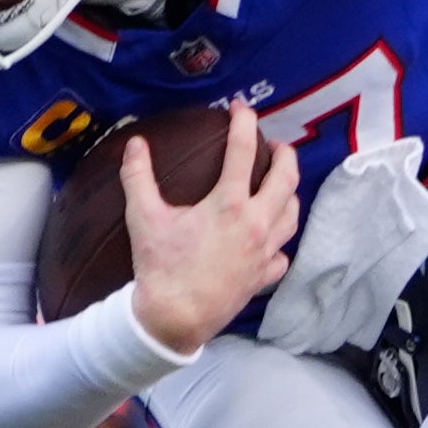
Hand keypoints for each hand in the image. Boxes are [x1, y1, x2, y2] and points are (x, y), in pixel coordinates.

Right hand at [124, 105, 298, 355]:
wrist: (174, 319)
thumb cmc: (161, 268)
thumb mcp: (144, 218)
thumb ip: (138, 177)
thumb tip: (135, 143)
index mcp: (230, 205)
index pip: (243, 151)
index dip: (244, 124)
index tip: (242, 108)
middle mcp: (256, 224)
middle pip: (287, 179)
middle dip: (285, 156)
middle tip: (275, 146)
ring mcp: (265, 252)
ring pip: (292, 214)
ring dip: (289, 194)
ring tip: (279, 185)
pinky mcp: (264, 276)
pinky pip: (283, 254)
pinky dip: (280, 242)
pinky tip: (271, 239)